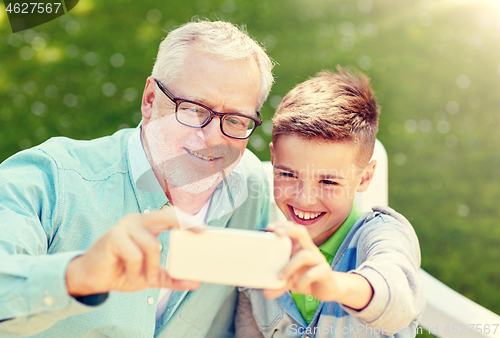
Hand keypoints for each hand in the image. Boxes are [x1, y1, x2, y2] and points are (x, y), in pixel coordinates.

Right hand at [66, 207, 201, 295]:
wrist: (92, 279)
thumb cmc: (122, 271)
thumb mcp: (151, 275)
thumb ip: (171, 277)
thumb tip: (195, 282)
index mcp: (147, 225)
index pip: (170, 216)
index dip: (187, 219)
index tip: (204, 228)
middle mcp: (137, 221)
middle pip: (166, 215)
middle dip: (185, 222)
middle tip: (200, 232)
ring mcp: (124, 227)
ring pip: (152, 245)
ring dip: (151, 267)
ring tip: (145, 277)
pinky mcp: (113, 238)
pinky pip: (135, 255)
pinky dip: (136, 271)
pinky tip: (130, 275)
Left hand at [263, 222, 337, 300]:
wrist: (328, 289)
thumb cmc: (307, 278)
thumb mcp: (290, 280)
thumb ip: (278, 285)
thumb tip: (265, 293)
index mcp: (300, 247)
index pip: (293, 228)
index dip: (282, 225)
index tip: (269, 227)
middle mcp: (310, 249)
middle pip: (301, 232)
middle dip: (289, 231)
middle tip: (277, 234)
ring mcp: (318, 259)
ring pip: (305, 255)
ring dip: (290, 266)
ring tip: (280, 278)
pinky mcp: (325, 272)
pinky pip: (314, 273)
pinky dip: (302, 280)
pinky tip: (295, 288)